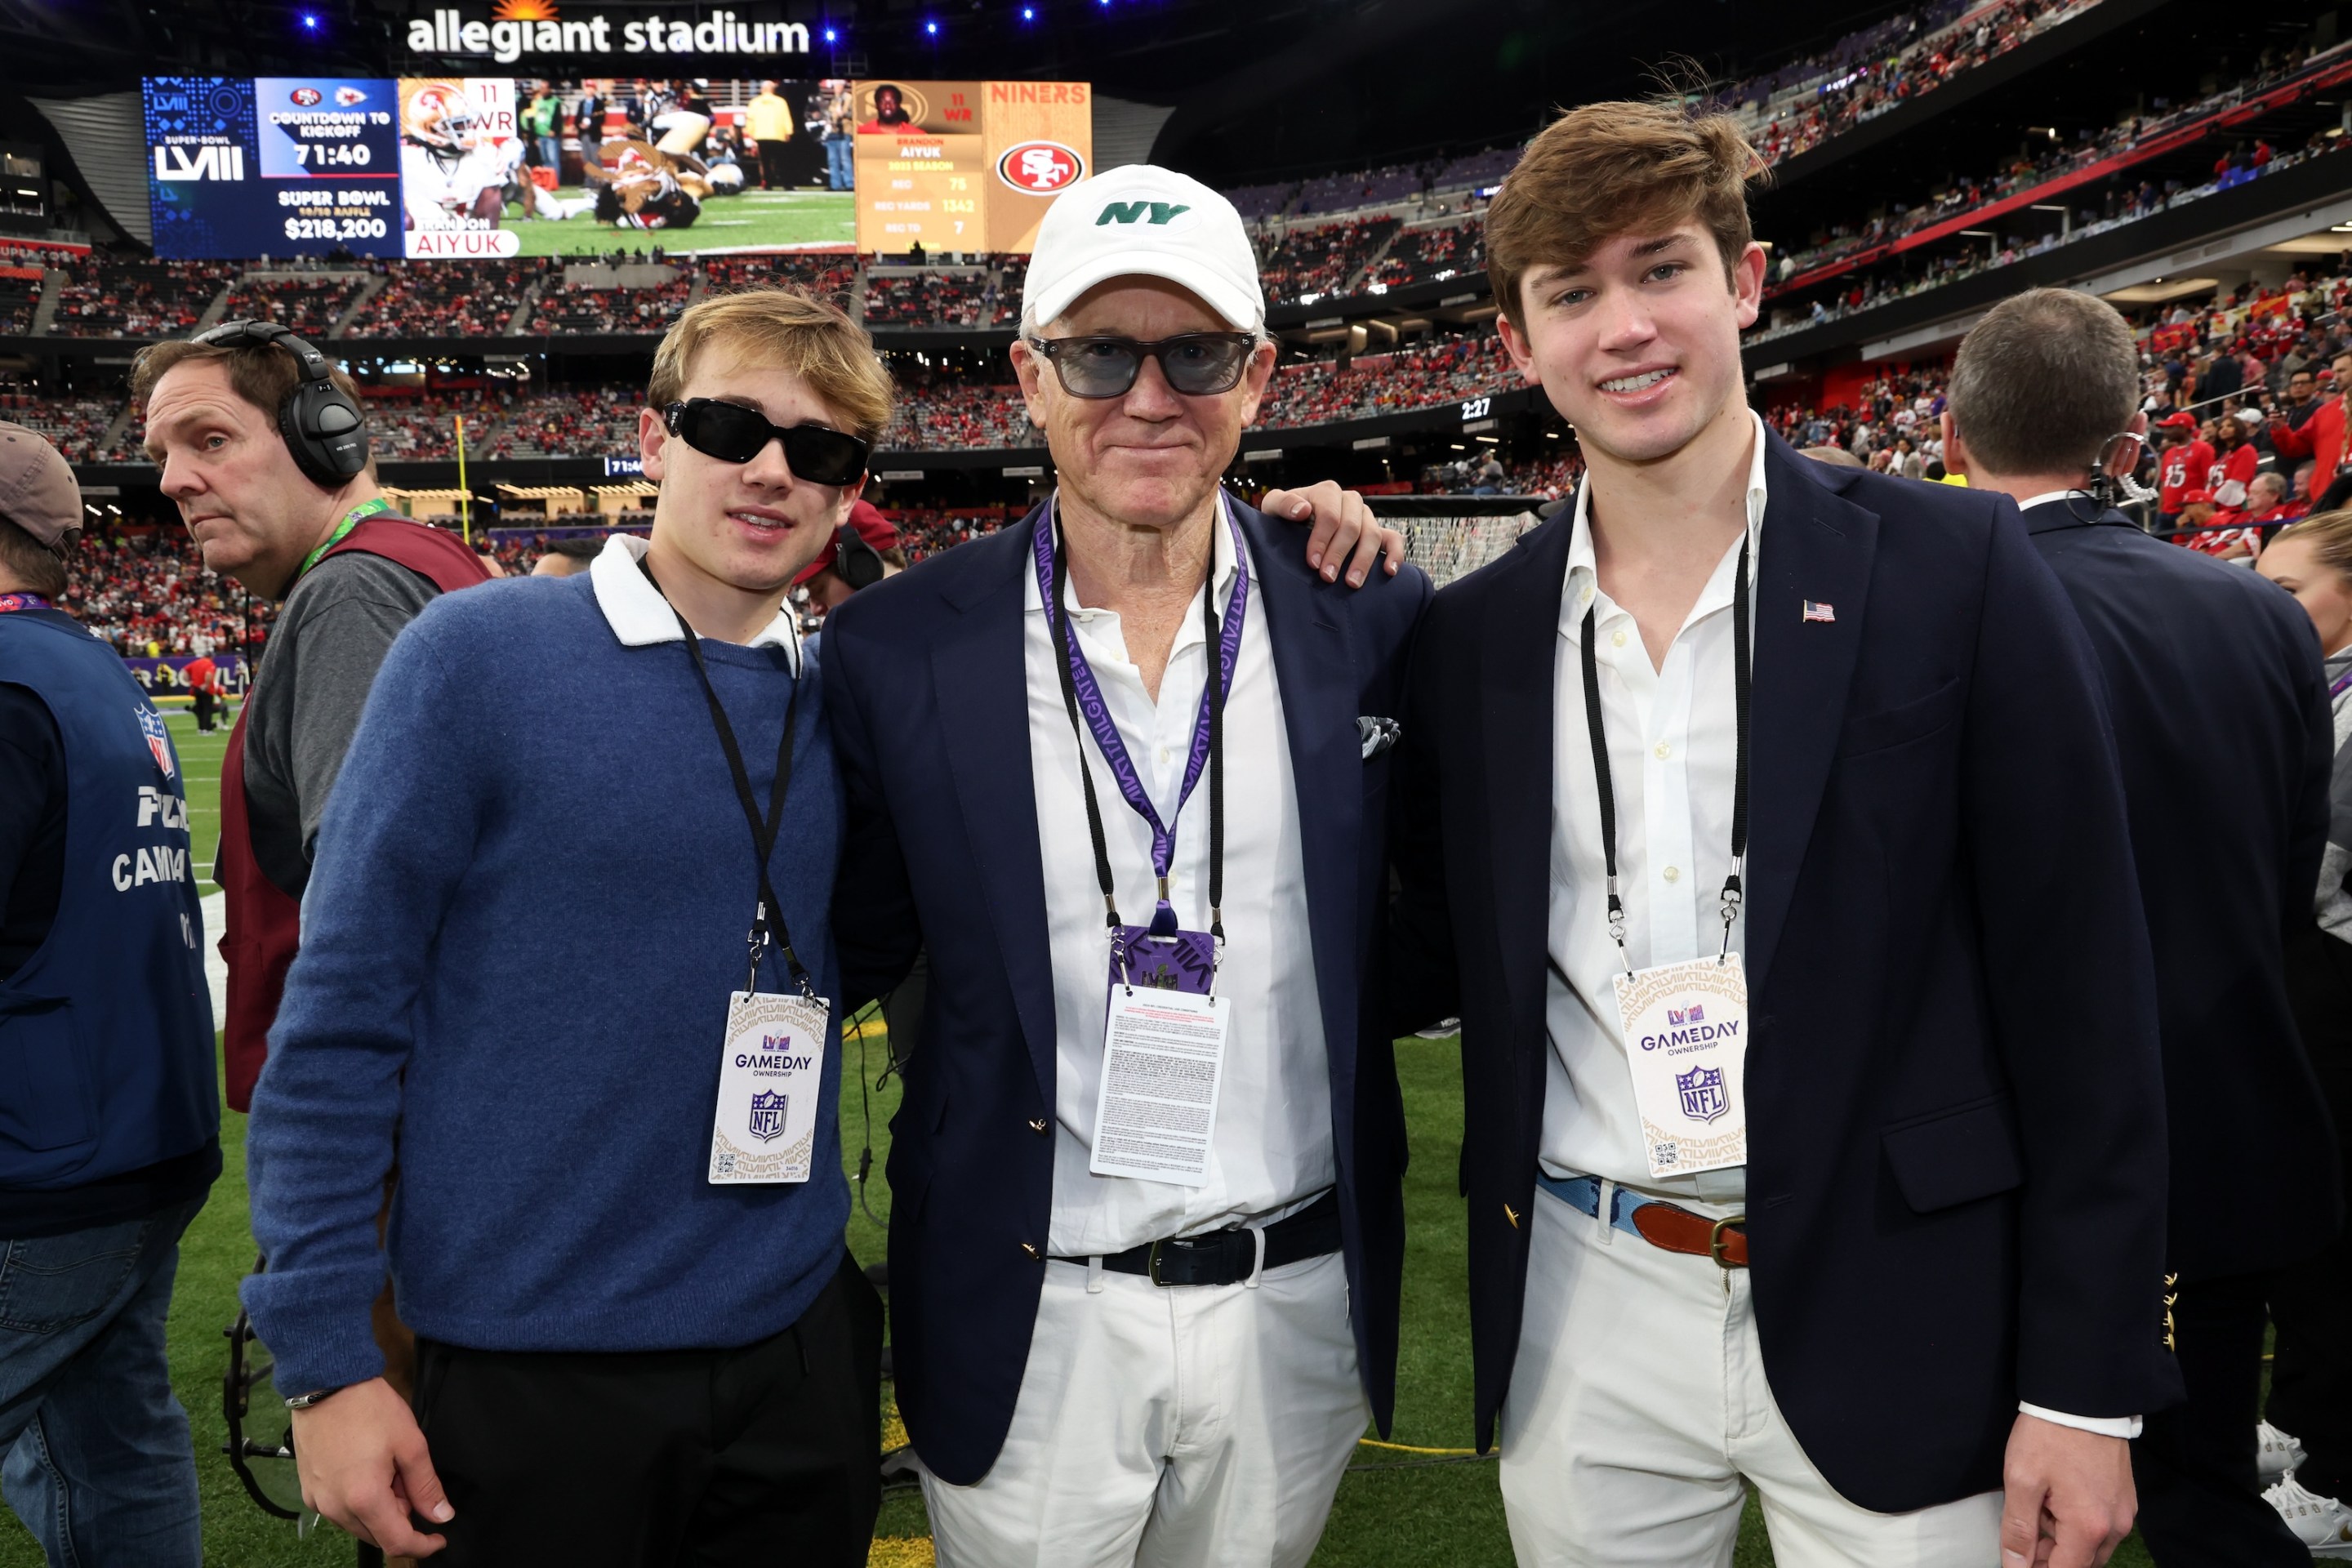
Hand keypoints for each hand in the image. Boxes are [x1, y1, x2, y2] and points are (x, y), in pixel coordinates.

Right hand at [290, 1377, 453, 1556]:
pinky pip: (341, 1510)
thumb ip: (426, 1486)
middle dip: (401, 1515)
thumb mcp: (410, 1444)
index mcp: (363, 1499)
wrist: (326, 1384)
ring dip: (381, 1508)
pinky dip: (360, 1501)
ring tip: (387, 1467)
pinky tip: (367, 1469)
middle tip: (407, 1477)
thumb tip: (441, 1515)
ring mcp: (318, 1501)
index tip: (438, 1537)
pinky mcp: (310, 1491)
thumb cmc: (369, 1408)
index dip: (422, 1545)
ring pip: (359, 1524)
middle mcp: (336, 1508)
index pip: (397, 1542)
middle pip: (378, 1534)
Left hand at [1259, 480, 1404, 586]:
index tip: (1313, 563)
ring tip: (1352, 583)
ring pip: (1373, 534)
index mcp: (1327, 492)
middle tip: (1327, 577)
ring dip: (1363, 560)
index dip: (1322, 539)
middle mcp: (1350, 501)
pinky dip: (1394, 554)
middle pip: (1352, 527)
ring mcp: (1366, 516)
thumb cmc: (1284, 518)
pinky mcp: (1377, 531)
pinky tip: (1388, 571)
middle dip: (1339, 554)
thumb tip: (1303, 510)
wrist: (1293, 527)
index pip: (1330, 515)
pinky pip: (1393, 539)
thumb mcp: (1273, 507)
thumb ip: (1282, 503)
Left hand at [2000, 1413, 2133, 1567]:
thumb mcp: (2022, 1481)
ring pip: (2090, 1546)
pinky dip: (2078, 1522)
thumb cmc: (2049, 1436)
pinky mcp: (2125, 1500)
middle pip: (2080, 1562)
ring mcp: (2124, 1514)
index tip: (2019, 1560)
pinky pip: (2101, 1527)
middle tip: (2025, 1522)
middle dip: (2050, 1554)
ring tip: (2040, 1503)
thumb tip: (2015, 1567)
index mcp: (2090, 1528)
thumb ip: (2018, 1530)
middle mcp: (2116, 1527)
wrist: (2083, 1397)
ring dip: (2063, 1538)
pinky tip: (2058, 1495)